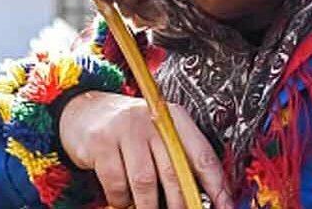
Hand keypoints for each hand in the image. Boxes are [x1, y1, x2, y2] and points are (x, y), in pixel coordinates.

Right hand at [59, 91, 230, 208]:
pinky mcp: (101, 142)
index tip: (225, 207)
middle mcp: (154, 120)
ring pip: (145, 182)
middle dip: (181, 204)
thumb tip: (201, 197)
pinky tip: (123, 198)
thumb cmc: (132, 132)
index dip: (217, 187)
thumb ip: (179, 160)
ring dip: (148, 206)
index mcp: (176, 119)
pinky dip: (121, 199)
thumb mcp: (159, 137)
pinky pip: (117, 184)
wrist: (86, 111)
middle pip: (175, 172)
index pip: (203, 156)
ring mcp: (126, 129)